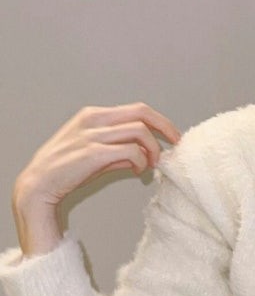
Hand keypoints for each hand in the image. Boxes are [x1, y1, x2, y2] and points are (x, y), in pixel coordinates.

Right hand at [12, 103, 180, 255]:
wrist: (37, 186)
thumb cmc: (65, 170)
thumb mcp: (94, 153)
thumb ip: (119, 150)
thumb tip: (144, 155)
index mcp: (94, 114)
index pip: (137, 109)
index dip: (160, 121)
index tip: (173, 135)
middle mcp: (94, 119)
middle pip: (142, 113)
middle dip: (165, 127)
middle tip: (176, 143)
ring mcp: (92, 134)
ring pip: (140, 131)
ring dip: (153, 149)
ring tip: (152, 164)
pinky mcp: (93, 153)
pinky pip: (131, 151)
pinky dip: (141, 160)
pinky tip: (139, 170)